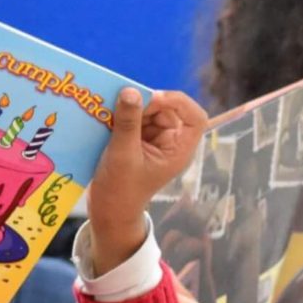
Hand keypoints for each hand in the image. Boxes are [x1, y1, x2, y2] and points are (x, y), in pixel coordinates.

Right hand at [88, 89, 210, 275]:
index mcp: (179, 150)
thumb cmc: (120, 190)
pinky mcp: (139, 141)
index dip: (178, 102)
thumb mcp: (123, 154)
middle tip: (121, 105)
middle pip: (168, 109)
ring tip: (110, 113)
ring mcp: (155, 142)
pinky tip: (107, 118)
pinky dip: (123, 115)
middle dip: (146, 105)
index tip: (153, 99)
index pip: (195, 117)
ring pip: (150, 111)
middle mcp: (171, 143)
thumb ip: (128, 122)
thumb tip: (131, 91)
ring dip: (131, 109)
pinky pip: (135, 118)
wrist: (108, 212)